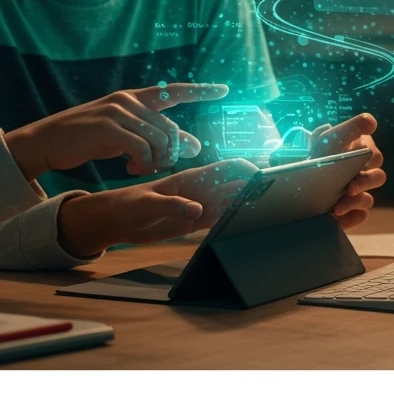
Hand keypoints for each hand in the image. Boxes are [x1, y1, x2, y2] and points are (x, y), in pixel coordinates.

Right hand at [4, 83, 228, 180]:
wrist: (48, 140)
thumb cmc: (88, 138)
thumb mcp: (123, 134)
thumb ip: (154, 136)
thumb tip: (194, 145)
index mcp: (133, 98)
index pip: (173, 91)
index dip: (200, 91)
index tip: (223, 89)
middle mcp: (128, 101)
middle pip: (170, 128)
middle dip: (172, 153)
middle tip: (159, 167)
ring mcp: (118, 112)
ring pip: (159, 140)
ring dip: (156, 162)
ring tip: (141, 169)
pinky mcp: (108, 128)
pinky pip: (141, 149)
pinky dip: (142, 164)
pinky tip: (130, 169)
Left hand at [56, 159, 258, 256]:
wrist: (118, 220)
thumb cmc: (128, 205)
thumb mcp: (146, 205)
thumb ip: (170, 206)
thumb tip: (196, 209)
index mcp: (191, 179)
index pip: (228, 169)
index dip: (249, 171)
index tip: (264, 180)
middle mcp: (201, 191)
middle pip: (238, 186)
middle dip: (256, 190)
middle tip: (276, 200)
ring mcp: (201, 207)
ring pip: (233, 203)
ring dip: (248, 206)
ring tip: (267, 214)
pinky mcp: (196, 223)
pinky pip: (222, 220)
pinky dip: (234, 221)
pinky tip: (246, 225)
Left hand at [307, 112, 385, 229]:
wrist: (297, 178)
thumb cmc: (318, 153)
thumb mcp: (330, 136)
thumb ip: (352, 127)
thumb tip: (371, 122)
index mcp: (361, 153)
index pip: (373, 154)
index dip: (368, 156)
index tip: (358, 156)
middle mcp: (363, 173)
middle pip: (378, 177)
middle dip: (364, 182)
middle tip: (348, 187)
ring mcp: (359, 193)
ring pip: (368, 199)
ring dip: (355, 202)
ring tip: (337, 206)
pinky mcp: (352, 210)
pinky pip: (360, 216)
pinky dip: (351, 217)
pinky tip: (337, 216)